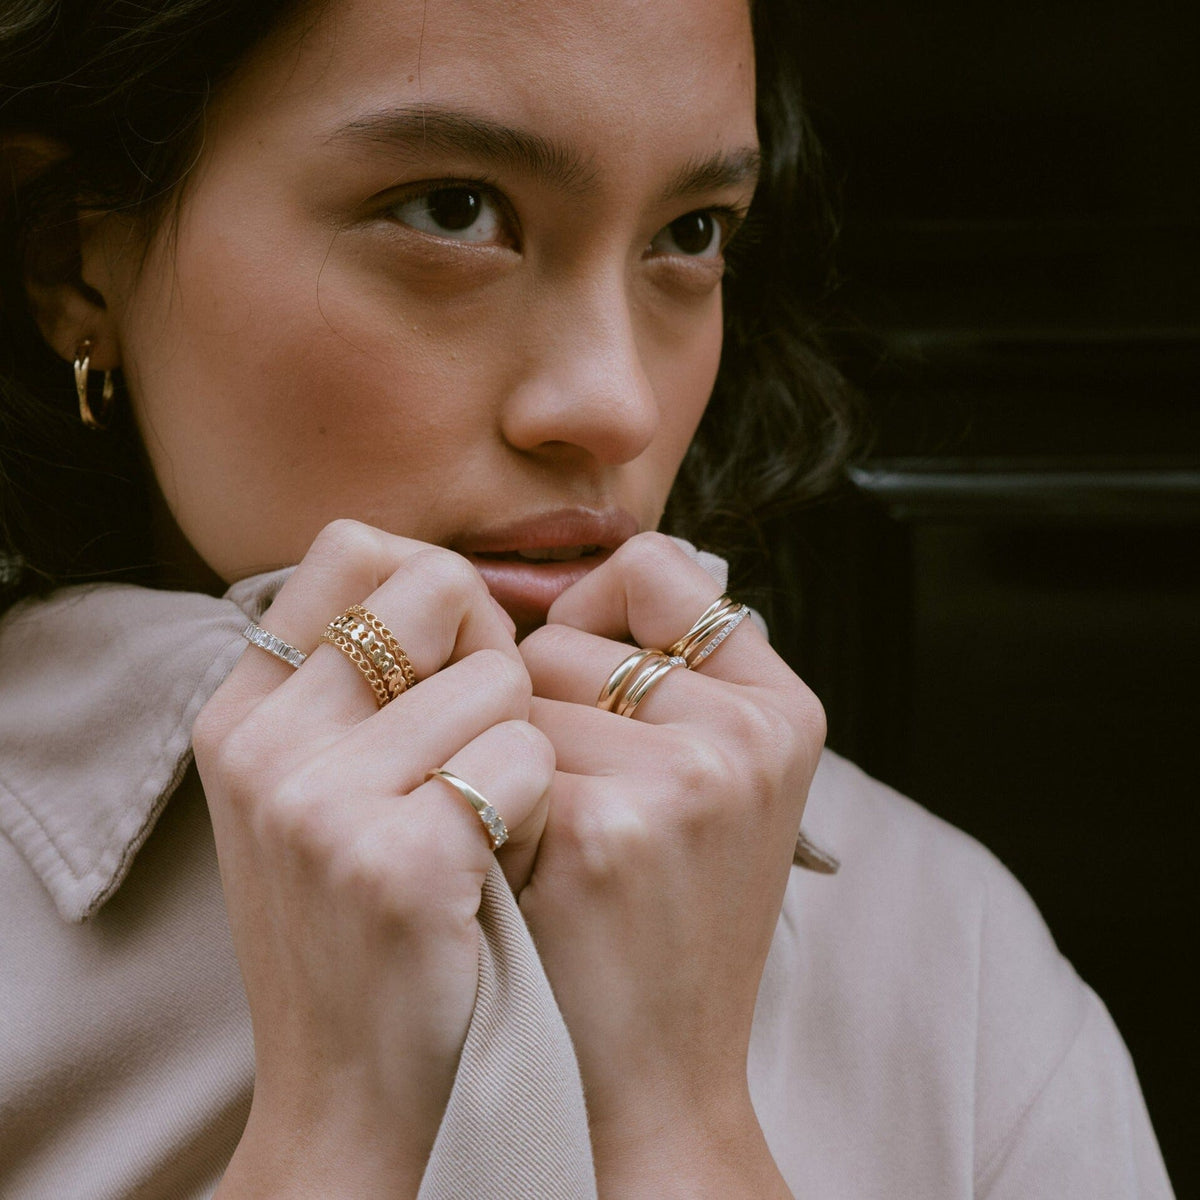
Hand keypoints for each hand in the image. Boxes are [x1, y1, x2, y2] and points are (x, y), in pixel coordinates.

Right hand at [192, 521, 553, 1196]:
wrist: (356, 1096)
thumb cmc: (366, 927)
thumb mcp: (320, 795)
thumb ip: (364, 686)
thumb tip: (465, 583)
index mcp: (244, 712)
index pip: (351, 547)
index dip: (434, 587)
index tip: (455, 656)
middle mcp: (267, 743)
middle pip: (438, 585)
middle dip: (492, 650)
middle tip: (486, 737)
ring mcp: (323, 802)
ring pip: (501, 678)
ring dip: (522, 747)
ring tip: (485, 826)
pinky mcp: (399, 860)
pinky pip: (525, 760)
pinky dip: (538, 809)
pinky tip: (503, 867)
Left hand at [517, 533, 822, 1197]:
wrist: (655, 1074)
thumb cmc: (667, 918)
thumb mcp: (719, 786)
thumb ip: (674, 677)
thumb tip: (579, 580)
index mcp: (782, 708)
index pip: (656, 567)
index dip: (596, 612)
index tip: (585, 681)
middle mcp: (749, 731)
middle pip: (565, 637)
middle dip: (539, 708)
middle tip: (573, 799)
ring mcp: (687, 777)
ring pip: (517, 692)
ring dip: (509, 758)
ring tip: (553, 839)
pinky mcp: (610, 827)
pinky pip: (495, 756)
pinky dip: (489, 807)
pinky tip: (528, 871)